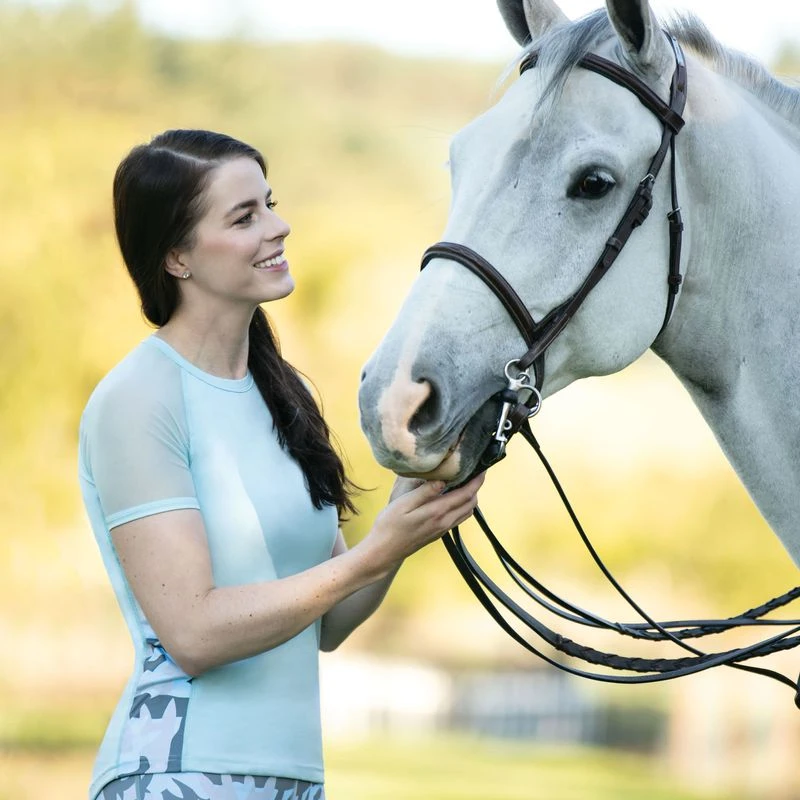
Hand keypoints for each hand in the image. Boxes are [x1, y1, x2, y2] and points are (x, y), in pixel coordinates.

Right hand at [359, 472, 485, 575]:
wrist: (384, 551)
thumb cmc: (389, 526)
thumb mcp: (403, 504)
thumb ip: (424, 492)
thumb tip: (443, 480)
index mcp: (437, 512)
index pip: (465, 495)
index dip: (476, 481)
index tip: (482, 468)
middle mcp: (444, 522)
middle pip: (470, 504)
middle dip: (476, 487)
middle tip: (474, 471)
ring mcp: (442, 529)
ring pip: (466, 512)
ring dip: (470, 497)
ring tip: (465, 482)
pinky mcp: (438, 533)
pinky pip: (458, 518)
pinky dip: (463, 506)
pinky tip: (453, 497)